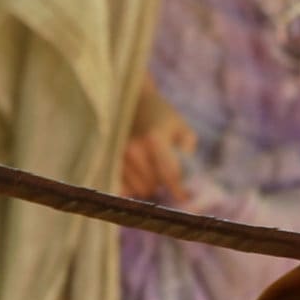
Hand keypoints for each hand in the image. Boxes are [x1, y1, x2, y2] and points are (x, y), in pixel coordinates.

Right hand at [116, 81, 196, 203]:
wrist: (133, 101)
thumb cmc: (163, 116)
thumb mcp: (182, 128)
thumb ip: (188, 153)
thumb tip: (190, 181)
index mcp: (154, 138)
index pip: (169, 175)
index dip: (179, 191)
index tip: (185, 198)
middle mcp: (134, 149)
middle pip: (153, 186)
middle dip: (163, 184)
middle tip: (167, 172)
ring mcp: (119, 156)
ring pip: (139, 189)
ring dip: (149, 185)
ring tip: (152, 169)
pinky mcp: (110, 162)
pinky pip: (124, 189)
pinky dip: (134, 186)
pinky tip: (139, 174)